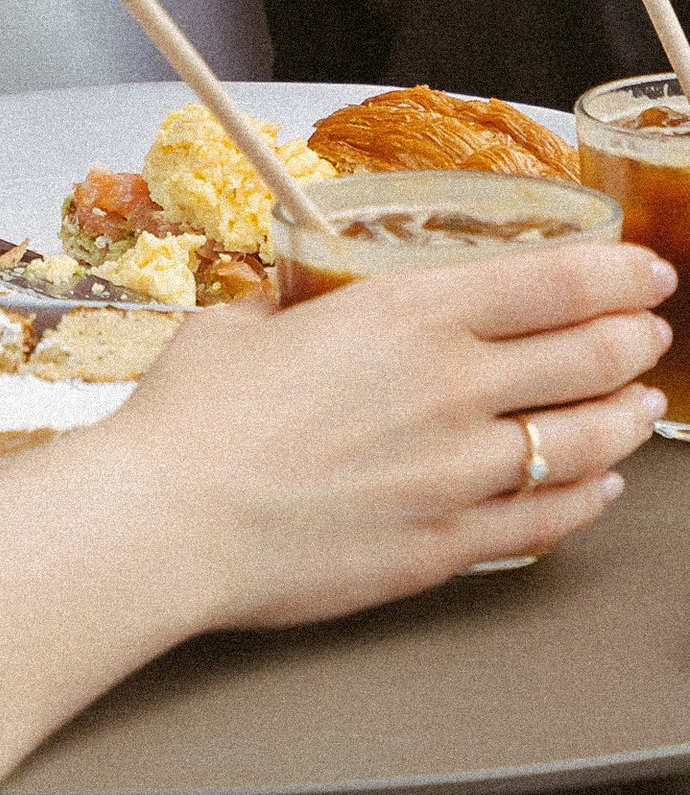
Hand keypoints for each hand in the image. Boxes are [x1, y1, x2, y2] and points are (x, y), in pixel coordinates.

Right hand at [93, 237, 673, 627]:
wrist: (174, 517)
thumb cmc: (196, 416)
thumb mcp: (244, 323)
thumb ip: (292, 311)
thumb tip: (293, 308)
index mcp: (406, 316)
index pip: (550, 284)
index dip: (615, 273)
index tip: (643, 268)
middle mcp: (450, 390)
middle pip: (584, 358)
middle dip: (632, 340)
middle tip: (651, 331)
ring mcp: (456, 475)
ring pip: (580, 441)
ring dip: (625, 419)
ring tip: (642, 406)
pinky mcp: (445, 546)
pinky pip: (543, 521)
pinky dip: (585, 500)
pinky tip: (599, 487)